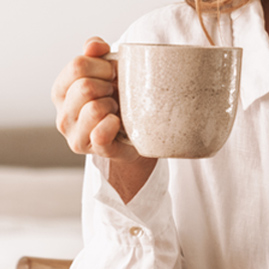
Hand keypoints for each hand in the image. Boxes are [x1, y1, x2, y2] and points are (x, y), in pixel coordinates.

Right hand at [53, 37, 136, 160]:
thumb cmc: (118, 102)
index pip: (78, 65)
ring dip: (113, 105)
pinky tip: (118, 122)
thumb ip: (96, 54)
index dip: (103, 66)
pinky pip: (101, 133)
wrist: (136, 137)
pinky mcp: (94, 150)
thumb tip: (95, 45)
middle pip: (85, 86)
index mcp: (61, 91)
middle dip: (108, 86)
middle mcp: (62, 115)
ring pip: (94, 108)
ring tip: (117, 110)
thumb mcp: (105, 75)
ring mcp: (76, 135)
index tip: (113, 75)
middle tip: (116, 94)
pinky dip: (114, 124)